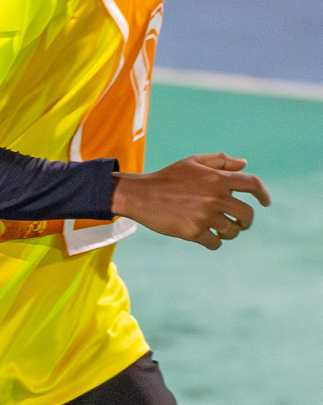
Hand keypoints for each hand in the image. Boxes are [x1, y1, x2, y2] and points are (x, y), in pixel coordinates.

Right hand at [111, 153, 270, 249]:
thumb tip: (244, 164)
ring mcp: (205, 216)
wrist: (139, 195)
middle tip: (240, 224)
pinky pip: (215, 243)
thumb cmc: (167, 177)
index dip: (263, 194)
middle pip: (247, 214)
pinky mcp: (193, 231)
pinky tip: (207, 238)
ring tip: (220, 231)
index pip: (253, 185)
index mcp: (218, 179)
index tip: (265, 203)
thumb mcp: (193, 162)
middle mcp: (216, 197)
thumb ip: (220, 161)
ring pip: (232, 231)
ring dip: (229, 233)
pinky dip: (214, 242)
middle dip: (246, 221)